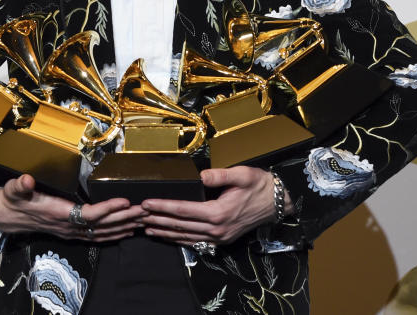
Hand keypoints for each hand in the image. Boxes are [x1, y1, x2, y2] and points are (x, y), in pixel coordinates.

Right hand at [0, 174, 144, 241]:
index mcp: (57, 214)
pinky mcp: (73, 233)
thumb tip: (26, 180)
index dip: (108, 208)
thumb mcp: (13, 190)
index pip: (88, 214)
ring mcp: (71, 232)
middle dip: (125, 218)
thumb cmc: (13, 200)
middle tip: (146, 209)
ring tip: (144, 219)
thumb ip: (20, 185)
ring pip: (103, 233)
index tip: (125, 200)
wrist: (7, 216)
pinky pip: (97, 237)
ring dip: (124, 227)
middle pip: (102, 225)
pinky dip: (114, 235)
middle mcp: (67, 226)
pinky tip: (127, 231)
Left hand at [140, 167, 290, 246]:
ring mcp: (219, 237)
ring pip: (185, 236)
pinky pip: (195, 241)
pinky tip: (168, 236)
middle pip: (180, 225)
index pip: (183, 210)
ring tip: (146, 227)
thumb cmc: (260, 186)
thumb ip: (220, 176)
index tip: (147, 203)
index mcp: (219, 212)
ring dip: (164, 232)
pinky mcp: (222, 240)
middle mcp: (217, 229)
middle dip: (157, 220)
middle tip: (138, 215)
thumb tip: (200, 176)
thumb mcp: (242, 175)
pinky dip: (178, 239)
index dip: (163, 206)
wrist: (278, 203)